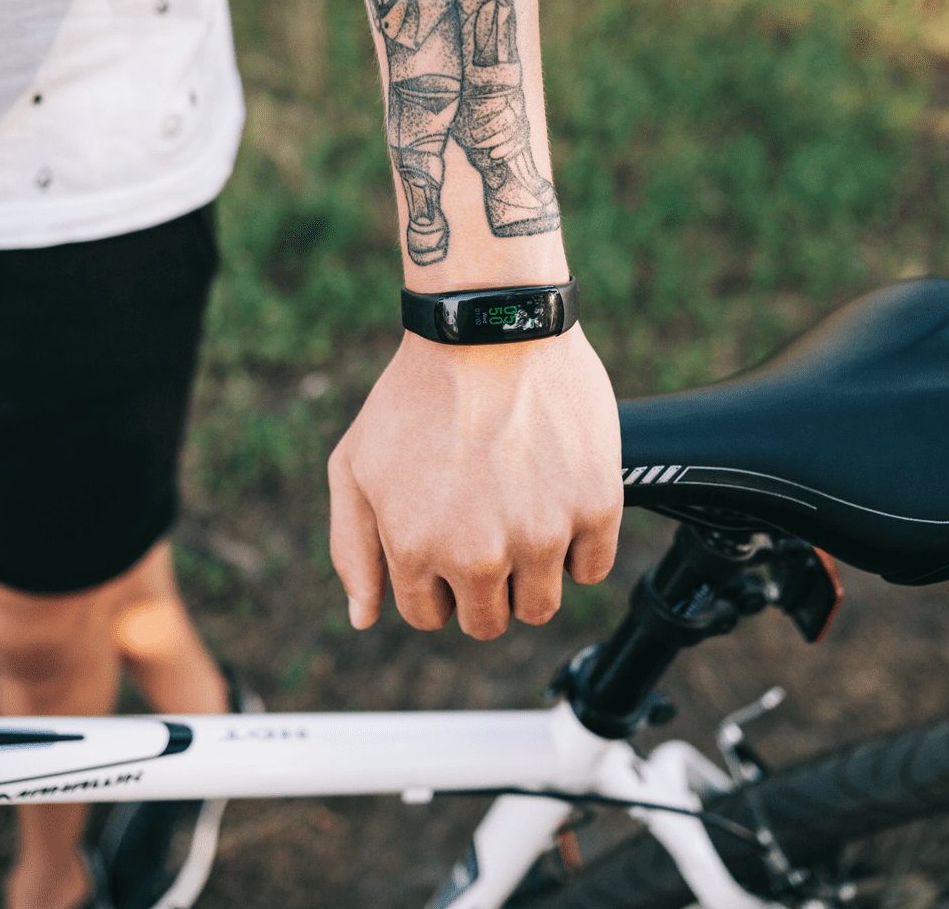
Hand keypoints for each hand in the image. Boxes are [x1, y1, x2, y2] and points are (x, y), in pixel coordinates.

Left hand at [328, 325, 622, 638]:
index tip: (446, 539)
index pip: (429, 615)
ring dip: (529, 574)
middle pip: (487, 622)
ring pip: (541, 606)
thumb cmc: (416, 394)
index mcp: (415, 549)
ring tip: (519, 513)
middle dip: (480, 587)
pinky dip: (577, 546)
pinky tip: (554, 499)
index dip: (435, 579)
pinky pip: (592, 568)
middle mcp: (479, 555)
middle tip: (484, 528)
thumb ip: (353, 548)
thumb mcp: (355, 465)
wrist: (490, 326)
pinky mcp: (595, 507)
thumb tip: (363, 618)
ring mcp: (542, 534)